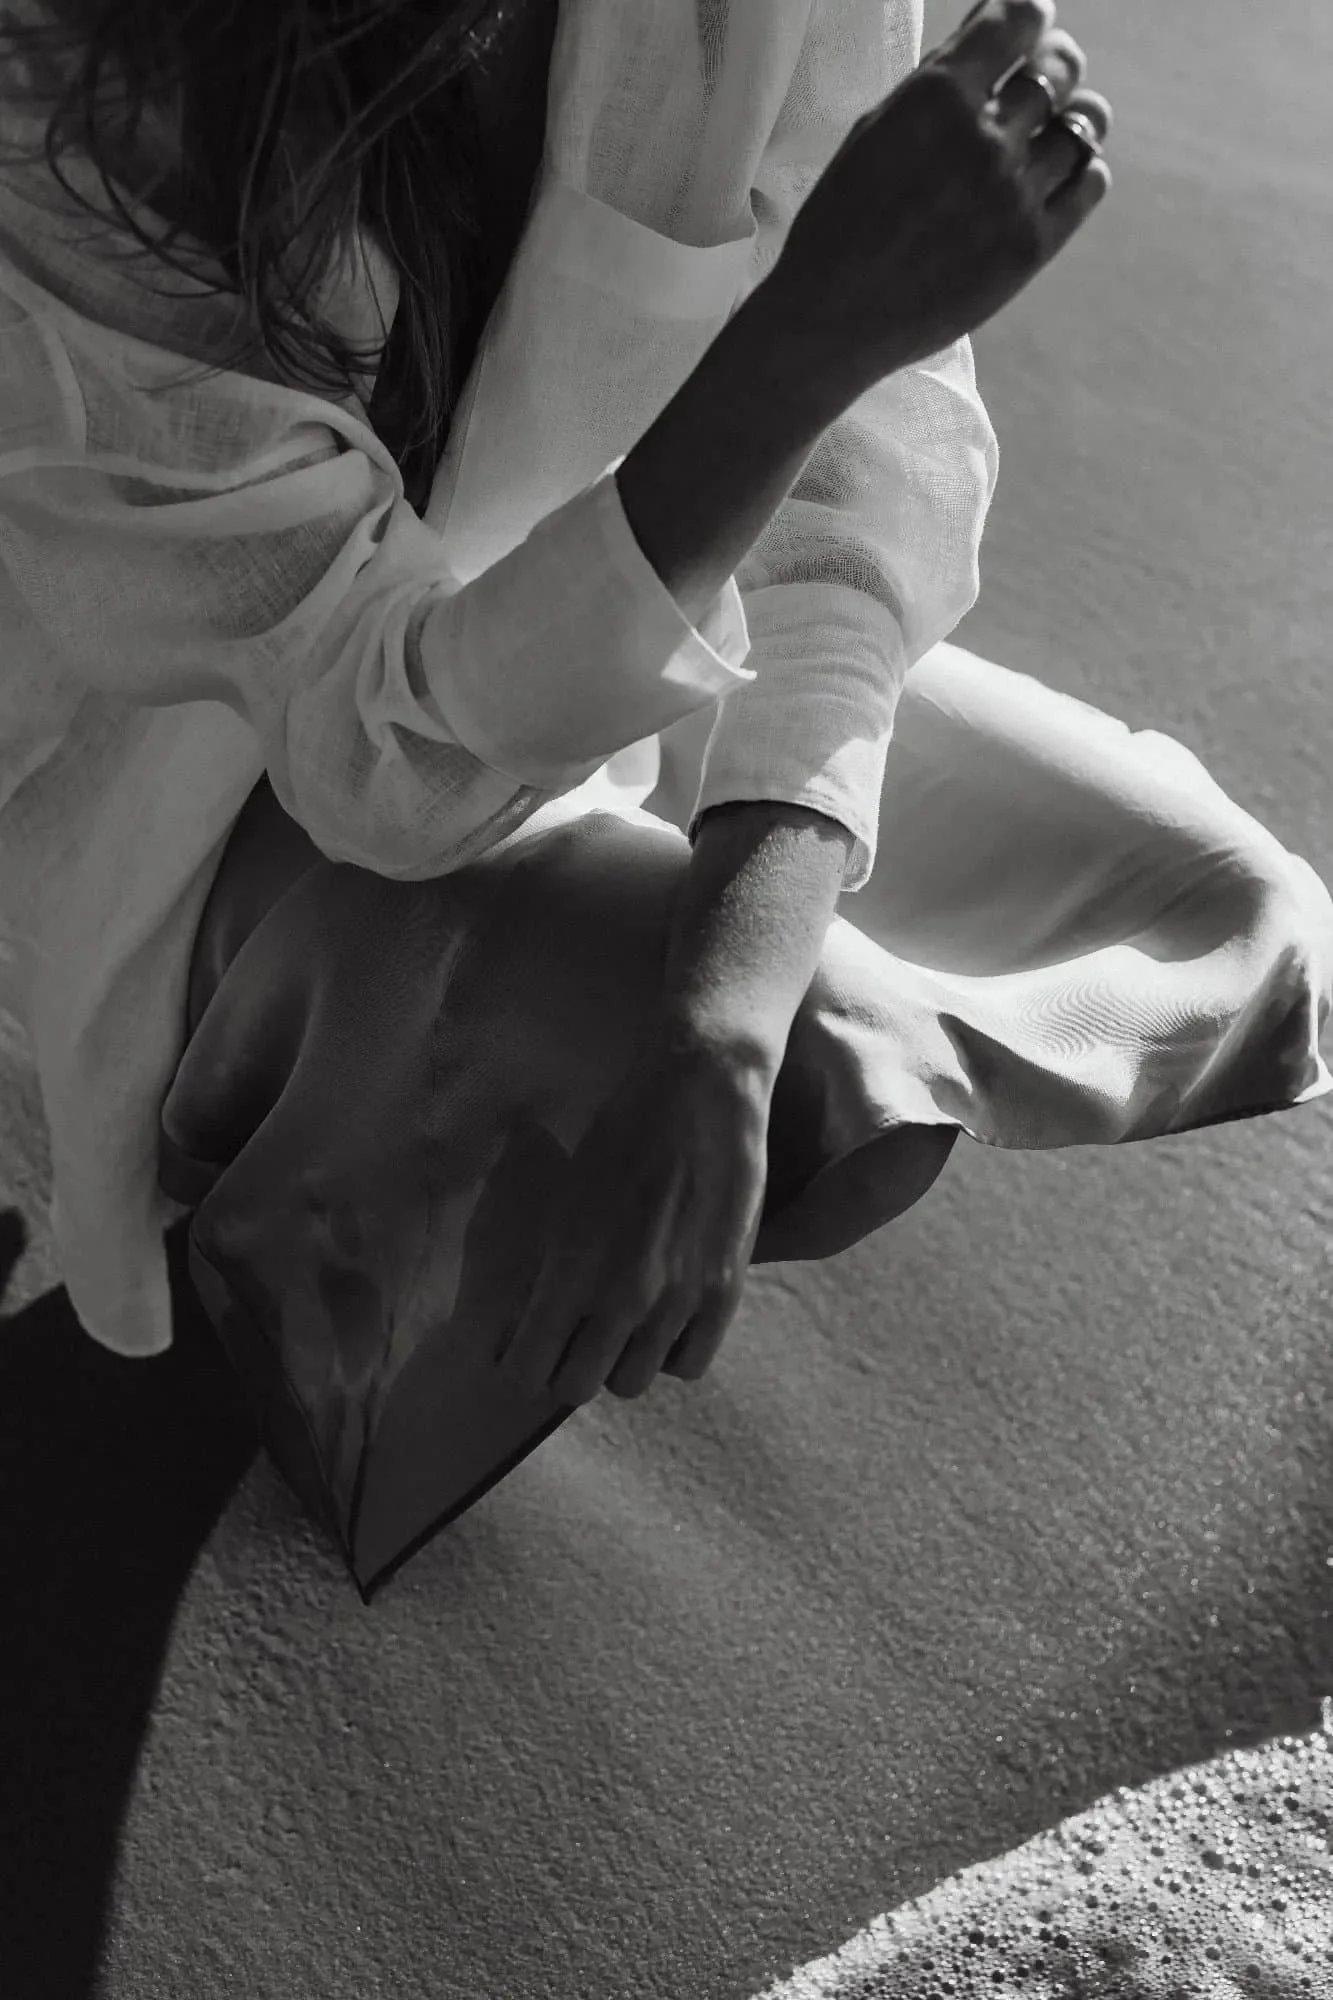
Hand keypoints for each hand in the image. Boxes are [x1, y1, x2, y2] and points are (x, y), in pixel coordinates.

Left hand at [494, 1031, 776, 1403]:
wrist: (698, 1092)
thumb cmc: (618, 1132)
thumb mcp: (561, 1197)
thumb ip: (547, 1265)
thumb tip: (528, 1313)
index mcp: (569, 1270)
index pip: (526, 1369)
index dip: (519, 1364)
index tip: (523, 1348)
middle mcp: (621, 1298)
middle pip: (575, 1387)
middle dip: (563, 1367)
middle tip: (568, 1338)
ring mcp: (677, 1301)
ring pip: (630, 1382)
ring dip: (617, 1361)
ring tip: (619, 1326)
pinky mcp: (723, 1293)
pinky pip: (688, 1365)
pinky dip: (672, 1352)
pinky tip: (665, 1320)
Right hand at [767, 0, 1113, 387]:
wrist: (834, 317)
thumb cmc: (841, 224)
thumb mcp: (874, 131)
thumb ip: (935, 84)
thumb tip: (985, 40)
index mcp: (939, 95)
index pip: (1018, 19)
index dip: (1030, 16)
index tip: (1030, 25)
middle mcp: (986, 136)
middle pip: (1060, 68)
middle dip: (1056, 61)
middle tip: (1047, 73)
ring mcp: (1015, 192)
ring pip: (1084, 124)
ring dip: (1076, 115)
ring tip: (1059, 126)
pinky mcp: (1032, 244)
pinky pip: (1089, 184)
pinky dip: (1083, 169)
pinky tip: (1062, 174)